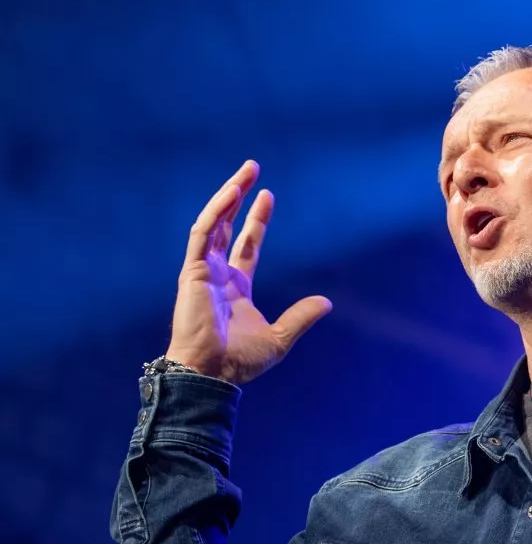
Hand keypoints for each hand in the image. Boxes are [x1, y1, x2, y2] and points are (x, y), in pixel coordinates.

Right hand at [164, 160, 331, 384]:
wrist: (211, 374)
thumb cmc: (238, 362)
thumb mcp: (279, 338)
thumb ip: (300, 317)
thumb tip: (327, 302)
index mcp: (235, 287)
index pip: (246, 245)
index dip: (256, 220)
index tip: (268, 196)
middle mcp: (217, 274)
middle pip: (227, 225)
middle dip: (238, 197)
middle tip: (252, 169)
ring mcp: (202, 271)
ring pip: (214, 223)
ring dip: (227, 196)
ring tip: (245, 172)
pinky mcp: (192, 272)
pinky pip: (203, 234)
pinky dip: (216, 213)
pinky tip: (231, 194)